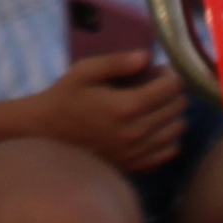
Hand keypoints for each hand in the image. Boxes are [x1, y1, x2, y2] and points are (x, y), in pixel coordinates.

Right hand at [9, 49, 188, 171]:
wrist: (45, 134)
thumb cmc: (65, 98)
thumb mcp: (85, 71)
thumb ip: (117, 62)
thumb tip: (147, 56)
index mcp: (125, 106)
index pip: (170, 89)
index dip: (170, 75)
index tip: (160, 70)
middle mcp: (135, 132)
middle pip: (176, 108)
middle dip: (174, 92)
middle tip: (160, 85)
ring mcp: (135, 153)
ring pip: (176, 130)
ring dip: (174, 114)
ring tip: (158, 105)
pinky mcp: (133, 166)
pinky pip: (168, 152)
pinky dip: (170, 138)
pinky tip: (157, 127)